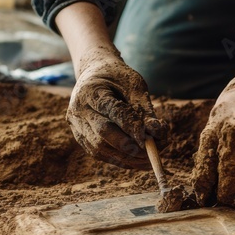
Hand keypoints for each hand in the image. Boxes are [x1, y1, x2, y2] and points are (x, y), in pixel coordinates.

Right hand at [67, 47, 165, 168]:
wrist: (94, 73)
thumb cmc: (118, 78)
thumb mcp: (135, 85)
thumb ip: (145, 109)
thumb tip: (158, 134)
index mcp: (91, 90)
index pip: (112, 111)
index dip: (131, 127)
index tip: (150, 139)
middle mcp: (78, 109)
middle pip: (102, 133)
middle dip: (129, 146)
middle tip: (152, 151)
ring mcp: (76, 125)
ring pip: (99, 148)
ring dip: (126, 158)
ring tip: (149, 159)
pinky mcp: (79, 137)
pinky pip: (99, 153)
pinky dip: (119, 159)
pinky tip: (137, 161)